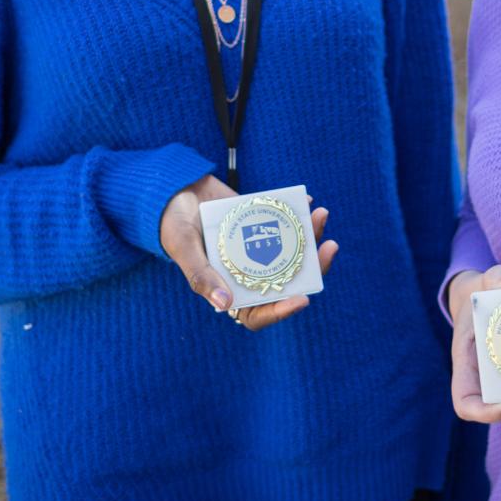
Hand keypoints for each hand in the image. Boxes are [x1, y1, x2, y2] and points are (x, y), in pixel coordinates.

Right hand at [159, 175, 338, 331]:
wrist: (174, 188)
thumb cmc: (172, 223)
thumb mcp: (183, 247)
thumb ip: (201, 275)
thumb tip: (224, 304)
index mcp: (227, 288)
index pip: (259, 312)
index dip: (282, 310)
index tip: (303, 298)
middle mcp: (247, 272)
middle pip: (287, 280)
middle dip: (313, 266)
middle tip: (328, 246)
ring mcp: (257, 248)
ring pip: (293, 251)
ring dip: (311, 236)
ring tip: (320, 215)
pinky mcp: (262, 224)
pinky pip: (286, 224)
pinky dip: (299, 214)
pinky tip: (308, 201)